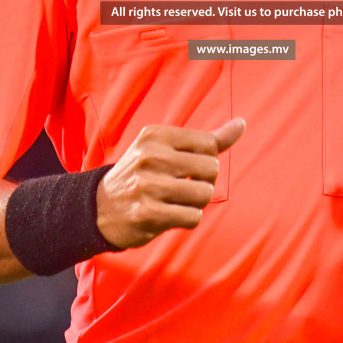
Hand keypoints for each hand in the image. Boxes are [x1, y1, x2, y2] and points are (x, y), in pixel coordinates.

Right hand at [96, 118, 244, 249]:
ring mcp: (147, 185)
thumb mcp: (167, 149)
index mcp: (155, 135)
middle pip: (211, 169)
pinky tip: (170, 215)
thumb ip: (208, 139)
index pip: (209, 144)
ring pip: (204, 194)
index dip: (206, 160)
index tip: (187, 167)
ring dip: (196, 202)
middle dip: (204, 182)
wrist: (100, 207)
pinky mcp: (148, 213)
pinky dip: (188, 219)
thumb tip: (241, 124)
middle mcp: (150, 157)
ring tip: (176, 201)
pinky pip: (193, 217)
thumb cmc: (144, 175)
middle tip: (182, 186)